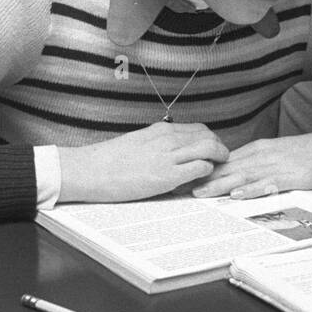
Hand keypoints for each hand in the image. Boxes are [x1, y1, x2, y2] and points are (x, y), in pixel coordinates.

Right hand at [58, 124, 229, 202]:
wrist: (90, 170)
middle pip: (209, 137)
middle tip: (220, 161)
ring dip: (218, 159)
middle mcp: (168, 139)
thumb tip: (173, 151)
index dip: (210, 140)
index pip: (199, 129)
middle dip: (220, 149)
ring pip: (210, 149)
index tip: (212, 150)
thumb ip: (159, 143)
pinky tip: (200, 181)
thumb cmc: (110, 160)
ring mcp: (169, 156)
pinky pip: (200, 168)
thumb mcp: (139, 142)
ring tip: (217, 170)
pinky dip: (206, 174)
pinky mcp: (167, 175)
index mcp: (161, 130)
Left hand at [191, 124, 311, 197]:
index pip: (226, 161)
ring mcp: (280, 164)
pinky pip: (269, 183)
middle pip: (229, 168)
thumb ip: (262, 166)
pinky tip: (238, 194)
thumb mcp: (284, 157)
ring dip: (220, 184)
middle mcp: (266, 155)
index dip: (203, 171)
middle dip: (203, 179)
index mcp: (261, 150)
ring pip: (244, 174)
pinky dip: (252, 188)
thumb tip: (240, 179)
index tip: (182, 180)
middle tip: (178, 189)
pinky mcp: (295, 175)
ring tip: (198, 194)